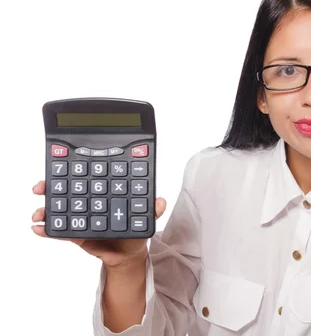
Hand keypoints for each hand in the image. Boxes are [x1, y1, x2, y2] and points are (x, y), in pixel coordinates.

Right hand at [31, 180, 166, 267]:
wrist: (129, 256)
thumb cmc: (136, 232)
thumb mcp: (146, 219)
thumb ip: (152, 209)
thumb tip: (160, 201)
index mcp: (104, 194)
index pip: (87, 178)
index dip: (74, 171)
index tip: (62, 167)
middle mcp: (90, 202)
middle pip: (67, 189)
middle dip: (51, 186)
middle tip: (41, 187)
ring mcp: (81, 217)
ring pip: (60, 208)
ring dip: (47, 208)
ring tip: (38, 213)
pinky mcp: (76, 234)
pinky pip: (60, 231)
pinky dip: (48, 230)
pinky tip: (38, 229)